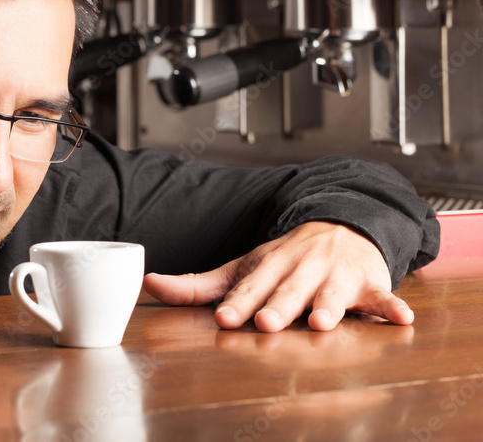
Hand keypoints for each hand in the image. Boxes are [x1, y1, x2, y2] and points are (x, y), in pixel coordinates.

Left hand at [141, 221, 413, 331]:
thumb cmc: (284, 259)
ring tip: (322, 322)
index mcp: (267, 265)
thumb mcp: (242, 267)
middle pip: (288, 291)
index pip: (249, 287)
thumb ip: (197, 284)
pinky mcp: (368, 284)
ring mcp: (336, 275)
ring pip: (331, 293)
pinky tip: (400, 318)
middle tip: (266, 323)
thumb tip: (150, 284)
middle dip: (278, 306)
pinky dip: (392, 306)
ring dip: (328, 306)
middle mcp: (301, 268)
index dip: (237, 302)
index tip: (224, 318)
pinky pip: (383, 297)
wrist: (339, 227)